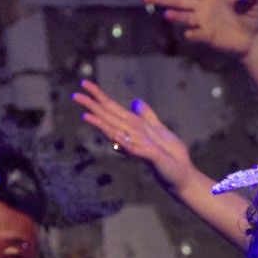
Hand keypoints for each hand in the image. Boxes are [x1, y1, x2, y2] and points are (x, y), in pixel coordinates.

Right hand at [73, 80, 200, 193]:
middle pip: (108, 118)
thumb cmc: (170, 155)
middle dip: (92, 107)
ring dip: (101, 125)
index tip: (84, 83)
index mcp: (133, 127)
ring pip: (115, 133)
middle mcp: (131, 136)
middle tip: (74, 96)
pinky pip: (132, 149)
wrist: (182, 174)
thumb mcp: (159, 129)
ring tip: (85, 115)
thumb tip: (136, 102)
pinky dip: (123, 143)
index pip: (112, 108)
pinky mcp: (148, 156)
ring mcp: (138, 146)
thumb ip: (147, 116)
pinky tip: (114, 136)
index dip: (99, 96)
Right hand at [145, 0, 257, 58]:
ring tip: (168, 16)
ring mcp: (202, 21)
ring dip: (176, 16)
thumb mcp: (254, 1)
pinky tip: (190, 34)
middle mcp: (201, 6)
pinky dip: (193, 34)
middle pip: (178, 0)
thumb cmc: (250, 13)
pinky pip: (197, 34)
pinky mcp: (207, 36)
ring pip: (184, 17)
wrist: (252, 37)